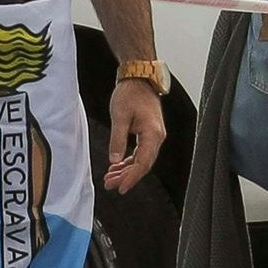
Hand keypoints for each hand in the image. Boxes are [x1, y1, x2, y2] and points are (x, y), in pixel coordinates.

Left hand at [102, 77, 165, 192]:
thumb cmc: (130, 94)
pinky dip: (129, 161)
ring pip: (142, 159)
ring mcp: (154, 135)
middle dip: (127, 177)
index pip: (143, 162)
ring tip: (110, 178)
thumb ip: (117, 140)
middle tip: (110, 185)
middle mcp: (157, 136)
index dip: (132, 177)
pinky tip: (117, 166)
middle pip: (144, 164)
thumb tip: (115, 161)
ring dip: (127, 170)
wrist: (139, 79)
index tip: (120, 188)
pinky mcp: (149, 133)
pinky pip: (141, 152)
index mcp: (152, 133)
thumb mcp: (119, 117)